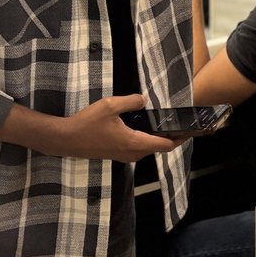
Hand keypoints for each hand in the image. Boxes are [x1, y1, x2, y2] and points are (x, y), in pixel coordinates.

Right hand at [53, 94, 180, 160]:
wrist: (66, 139)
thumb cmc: (87, 123)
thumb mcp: (110, 106)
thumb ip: (131, 101)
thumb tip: (144, 100)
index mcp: (133, 142)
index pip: (164, 145)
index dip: (179, 139)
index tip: (189, 132)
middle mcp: (131, 153)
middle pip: (157, 148)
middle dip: (170, 138)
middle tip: (177, 125)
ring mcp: (123, 156)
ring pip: (146, 149)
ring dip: (156, 139)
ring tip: (161, 125)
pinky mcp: (115, 155)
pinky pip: (136, 149)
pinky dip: (143, 141)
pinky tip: (140, 127)